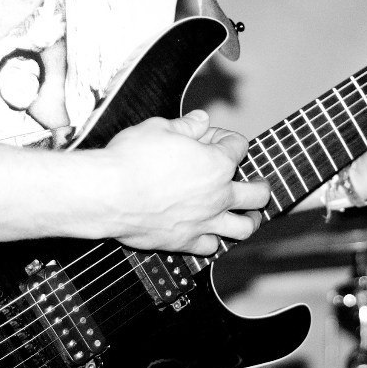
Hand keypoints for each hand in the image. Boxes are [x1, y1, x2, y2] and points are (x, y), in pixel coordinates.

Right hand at [101, 110, 269, 255]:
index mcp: (217, 163)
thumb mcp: (159, 128)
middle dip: (259, 185)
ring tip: (248, 216)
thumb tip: (200, 120)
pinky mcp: (184, 241)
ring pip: (244, 227)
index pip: (239, 146)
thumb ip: (186, 126)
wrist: (107, 193)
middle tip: (255, 183)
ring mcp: (204, 221)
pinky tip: (210, 234)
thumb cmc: (131, 159)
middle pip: (257, 194)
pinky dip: (214, 241)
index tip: (215, 138)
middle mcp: (218, 195)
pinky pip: (211, 247)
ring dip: (249, 220)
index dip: (227, 138)